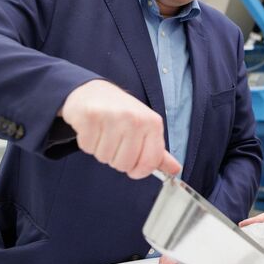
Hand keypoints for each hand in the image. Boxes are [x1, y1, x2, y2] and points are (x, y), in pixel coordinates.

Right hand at [59, 80, 180, 178]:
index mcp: (153, 123)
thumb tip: (175, 170)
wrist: (95, 92)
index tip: (133, 168)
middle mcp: (135, 119)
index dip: (139, 171)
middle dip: (116, 159)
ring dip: (101, 150)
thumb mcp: (146, 129)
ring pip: (104, 157)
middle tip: (115, 141)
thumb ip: (158, 152)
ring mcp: (113, 116)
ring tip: (103, 133)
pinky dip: (87, 143)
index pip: (150, 162)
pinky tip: (92, 129)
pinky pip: (87, 148)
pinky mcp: (90, 116)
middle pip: (124, 164)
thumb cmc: (122, 114)